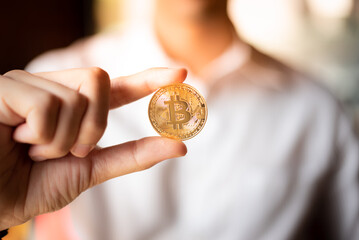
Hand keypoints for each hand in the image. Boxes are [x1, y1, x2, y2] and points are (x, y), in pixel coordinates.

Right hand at [0, 67, 186, 229]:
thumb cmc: (33, 185)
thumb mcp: (90, 170)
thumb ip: (132, 156)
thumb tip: (179, 146)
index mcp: (77, 108)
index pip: (119, 87)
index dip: (149, 78)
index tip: (181, 73)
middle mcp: (56, 88)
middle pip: (100, 80)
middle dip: (91, 125)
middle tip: (66, 151)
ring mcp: (31, 84)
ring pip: (74, 97)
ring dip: (59, 139)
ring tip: (33, 151)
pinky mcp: (7, 87)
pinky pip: (46, 104)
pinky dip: (38, 135)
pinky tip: (16, 140)